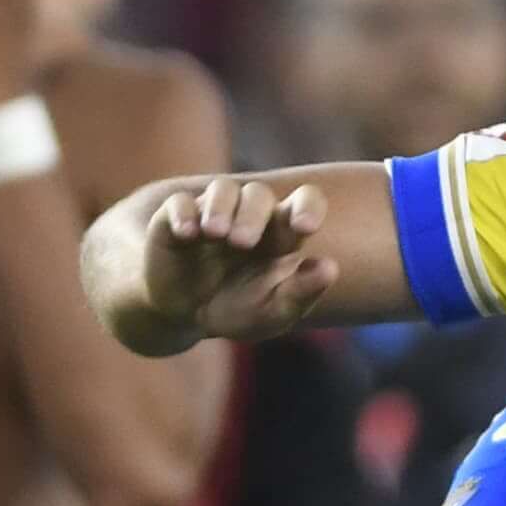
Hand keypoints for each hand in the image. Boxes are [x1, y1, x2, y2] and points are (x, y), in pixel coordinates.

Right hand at [82, 176, 335, 352]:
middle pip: (258, 195)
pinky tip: (188, 233)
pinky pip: (180, 203)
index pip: (304, 202)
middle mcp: (248, 215)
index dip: (308, 206)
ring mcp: (212, 213)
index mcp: (280, 234)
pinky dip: (184, 213)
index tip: (305, 226)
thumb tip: (330, 268)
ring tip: (216, 234)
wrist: (182, 316)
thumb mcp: (271, 313)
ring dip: (221, 207)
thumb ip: (301, 294)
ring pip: (221, 189)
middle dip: (253, 215)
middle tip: (242, 243)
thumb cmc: (236, 309)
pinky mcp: (175, 219)